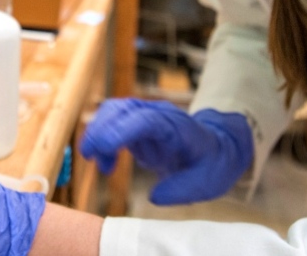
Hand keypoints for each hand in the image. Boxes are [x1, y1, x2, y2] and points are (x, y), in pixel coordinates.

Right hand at [79, 98, 252, 204]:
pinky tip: (106, 163)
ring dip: (98, 133)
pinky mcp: (136, 124)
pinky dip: (102, 140)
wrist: (216, 148)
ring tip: (98, 162)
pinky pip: (112, 123)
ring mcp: (146, 116)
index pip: (146, 120)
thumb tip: (154, 197)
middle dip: (101, 129)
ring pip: (113, 111)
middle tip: (90, 155)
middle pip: (123, 109)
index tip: (103, 147)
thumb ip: (182, 190)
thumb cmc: (211, 163)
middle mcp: (158, 115)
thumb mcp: (206, 183)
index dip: (122, 130)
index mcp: (177, 126)